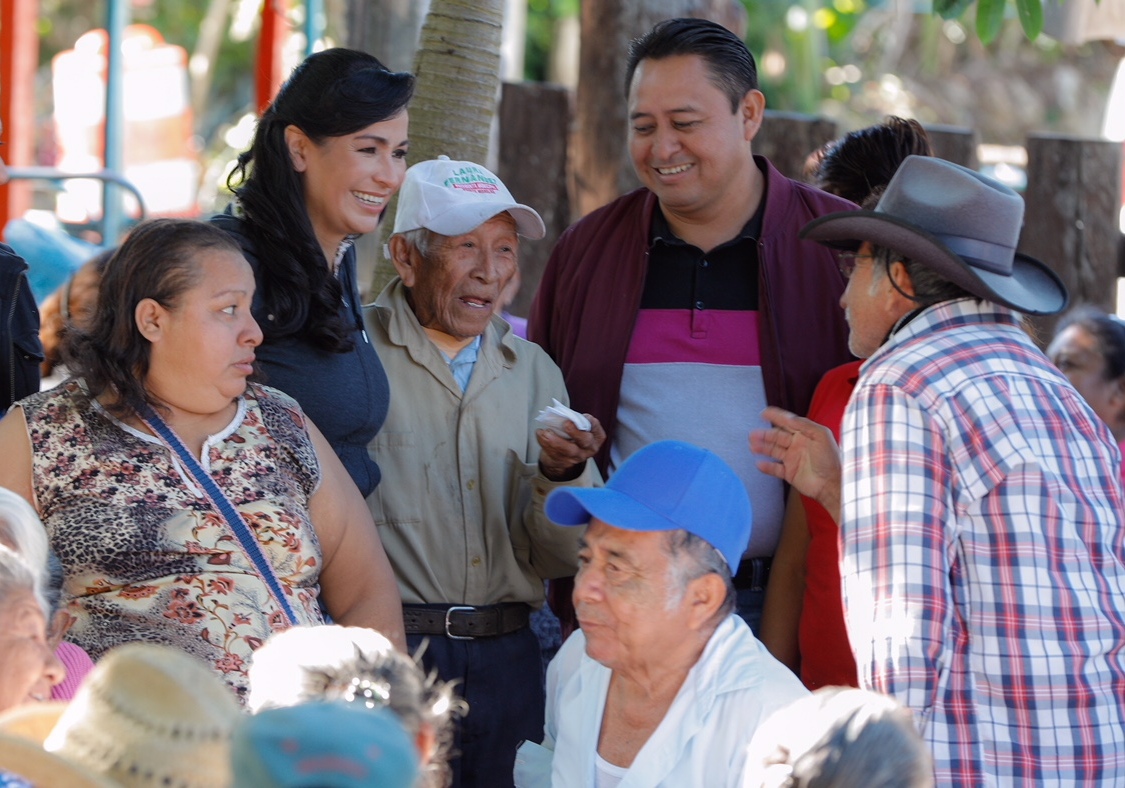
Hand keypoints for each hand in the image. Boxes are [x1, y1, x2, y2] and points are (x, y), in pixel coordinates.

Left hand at [537, 414, 604, 481]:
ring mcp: (576, 457)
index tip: (585, 416)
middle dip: (575, 432)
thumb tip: (565, 415)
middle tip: (566, 424)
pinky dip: (544, 442)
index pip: (597, 430)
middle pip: (585, 441)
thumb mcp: (579, 428)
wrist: (560, 454)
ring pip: (567, 450)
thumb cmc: (572, 434)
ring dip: (555, 440)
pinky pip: (554, 453)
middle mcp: (589, 449)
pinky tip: (540, 434)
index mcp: (596, 438)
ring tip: (545, 432)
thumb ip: (576, 421)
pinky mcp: (563, 462)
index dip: (592, 423)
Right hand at [749, 407, 842, 521]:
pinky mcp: (790, 473)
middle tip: (753, 434)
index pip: (788, 423)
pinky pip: (775, 469)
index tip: (764, 413)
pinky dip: (766, 467)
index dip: (776, 417)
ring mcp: (793, 459)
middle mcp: (798, 445)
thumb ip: (805, 425)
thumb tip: (788, 418)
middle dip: (764, 434)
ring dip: (763, 448)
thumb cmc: (831, 459)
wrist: (832, 484)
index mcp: (806, 435)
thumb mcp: (821, 436)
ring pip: (774, 451)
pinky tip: (759, 464)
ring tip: (752, 446)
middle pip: (777, 437)